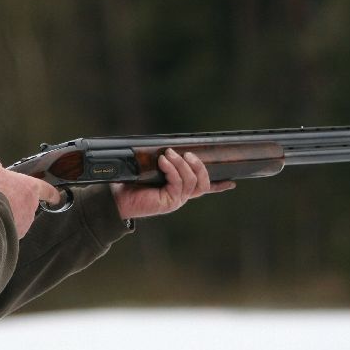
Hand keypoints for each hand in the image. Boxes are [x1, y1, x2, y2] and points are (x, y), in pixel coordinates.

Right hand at [0, 158, 61, 237]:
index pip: (49, 191)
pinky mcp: (17, 234)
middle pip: (30, 204)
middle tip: (5, 199)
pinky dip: (4, 225)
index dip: (52, 194)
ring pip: (21, 217)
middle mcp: (32, 206)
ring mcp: (25, 223)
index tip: (55, 198)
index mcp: (31, 188)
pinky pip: (11, 228)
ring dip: (11, 214)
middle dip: (19, 202)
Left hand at [111, 149, 234, 219]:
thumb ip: (165, 162)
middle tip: (187, 153)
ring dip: (182, 164)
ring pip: (191, 181)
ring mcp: (177, 200)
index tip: (232, 182)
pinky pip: (178, 183)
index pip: (203, 188)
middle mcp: (181, 196)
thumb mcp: (152, 169)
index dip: (219, 186)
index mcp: (179, 189)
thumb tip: (170, 148)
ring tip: (169, 154)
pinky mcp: (170, 202)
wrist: (118, 198)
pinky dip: (172, 169)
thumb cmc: (132, 182)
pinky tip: (163, 161)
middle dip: (199, 165)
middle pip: (203, 182)